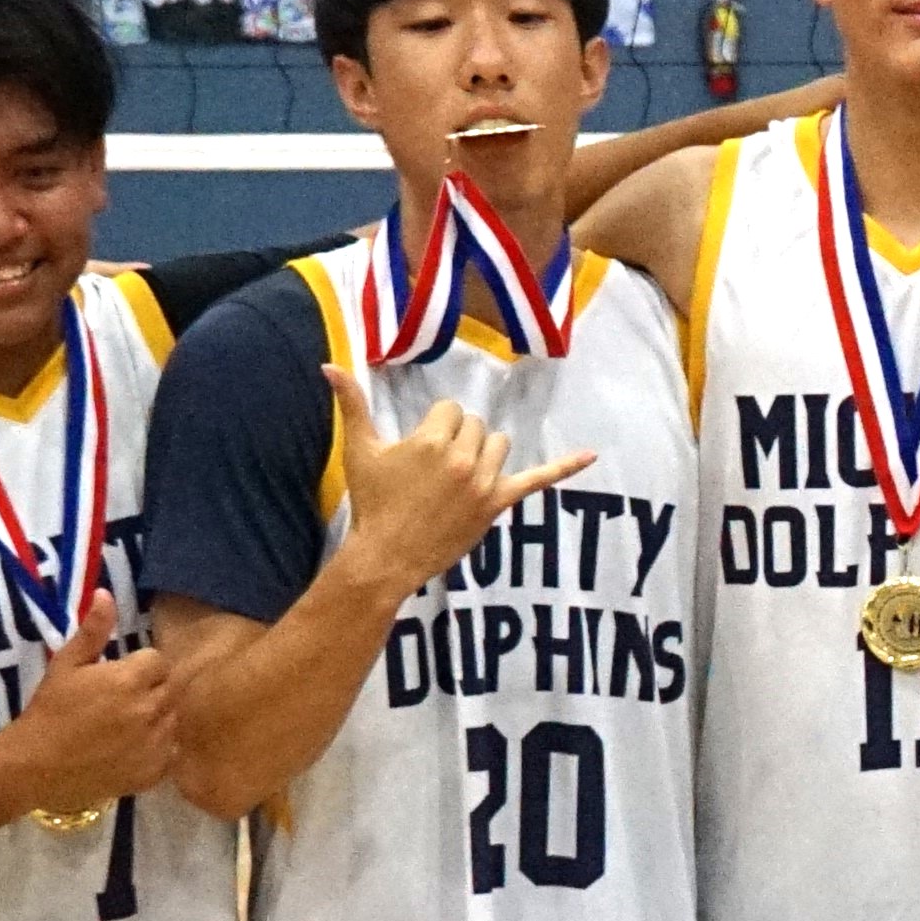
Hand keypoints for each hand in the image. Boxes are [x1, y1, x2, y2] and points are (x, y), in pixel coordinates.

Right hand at [0, 594, 177, 814]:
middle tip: (121, 700)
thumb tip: (106, 594)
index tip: (120, 675)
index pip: (157, 661)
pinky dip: (159, 748)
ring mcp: (156, 742)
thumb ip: (93, 630)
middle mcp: (151, 709)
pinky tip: (133, 747)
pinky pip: (172, 751)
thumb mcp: (66, 664)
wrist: (36, 765)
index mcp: (131, 679)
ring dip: (157, 717)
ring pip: (174, 719)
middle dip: (151, 689)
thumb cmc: (49, 710)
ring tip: (127, 724)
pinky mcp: (155, 770)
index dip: (140, 666)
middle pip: (169, 688)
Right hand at [327, 363, 592, 597]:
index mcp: (432, 441)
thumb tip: (328, 365)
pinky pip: (538, 480)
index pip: (451, 410)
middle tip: (435, 467)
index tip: (421, 448)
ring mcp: (484, 482)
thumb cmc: (372, 502)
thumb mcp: (360, 451)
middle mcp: (463, 458)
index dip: (436, 425)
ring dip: (484, 452)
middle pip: (475, 426)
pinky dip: (565, 467)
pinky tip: (591, 455)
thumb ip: (352, 404)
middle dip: (458, 439)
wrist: (387, 555)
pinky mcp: (498, 504)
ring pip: (499, 445)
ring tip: (459, 473)